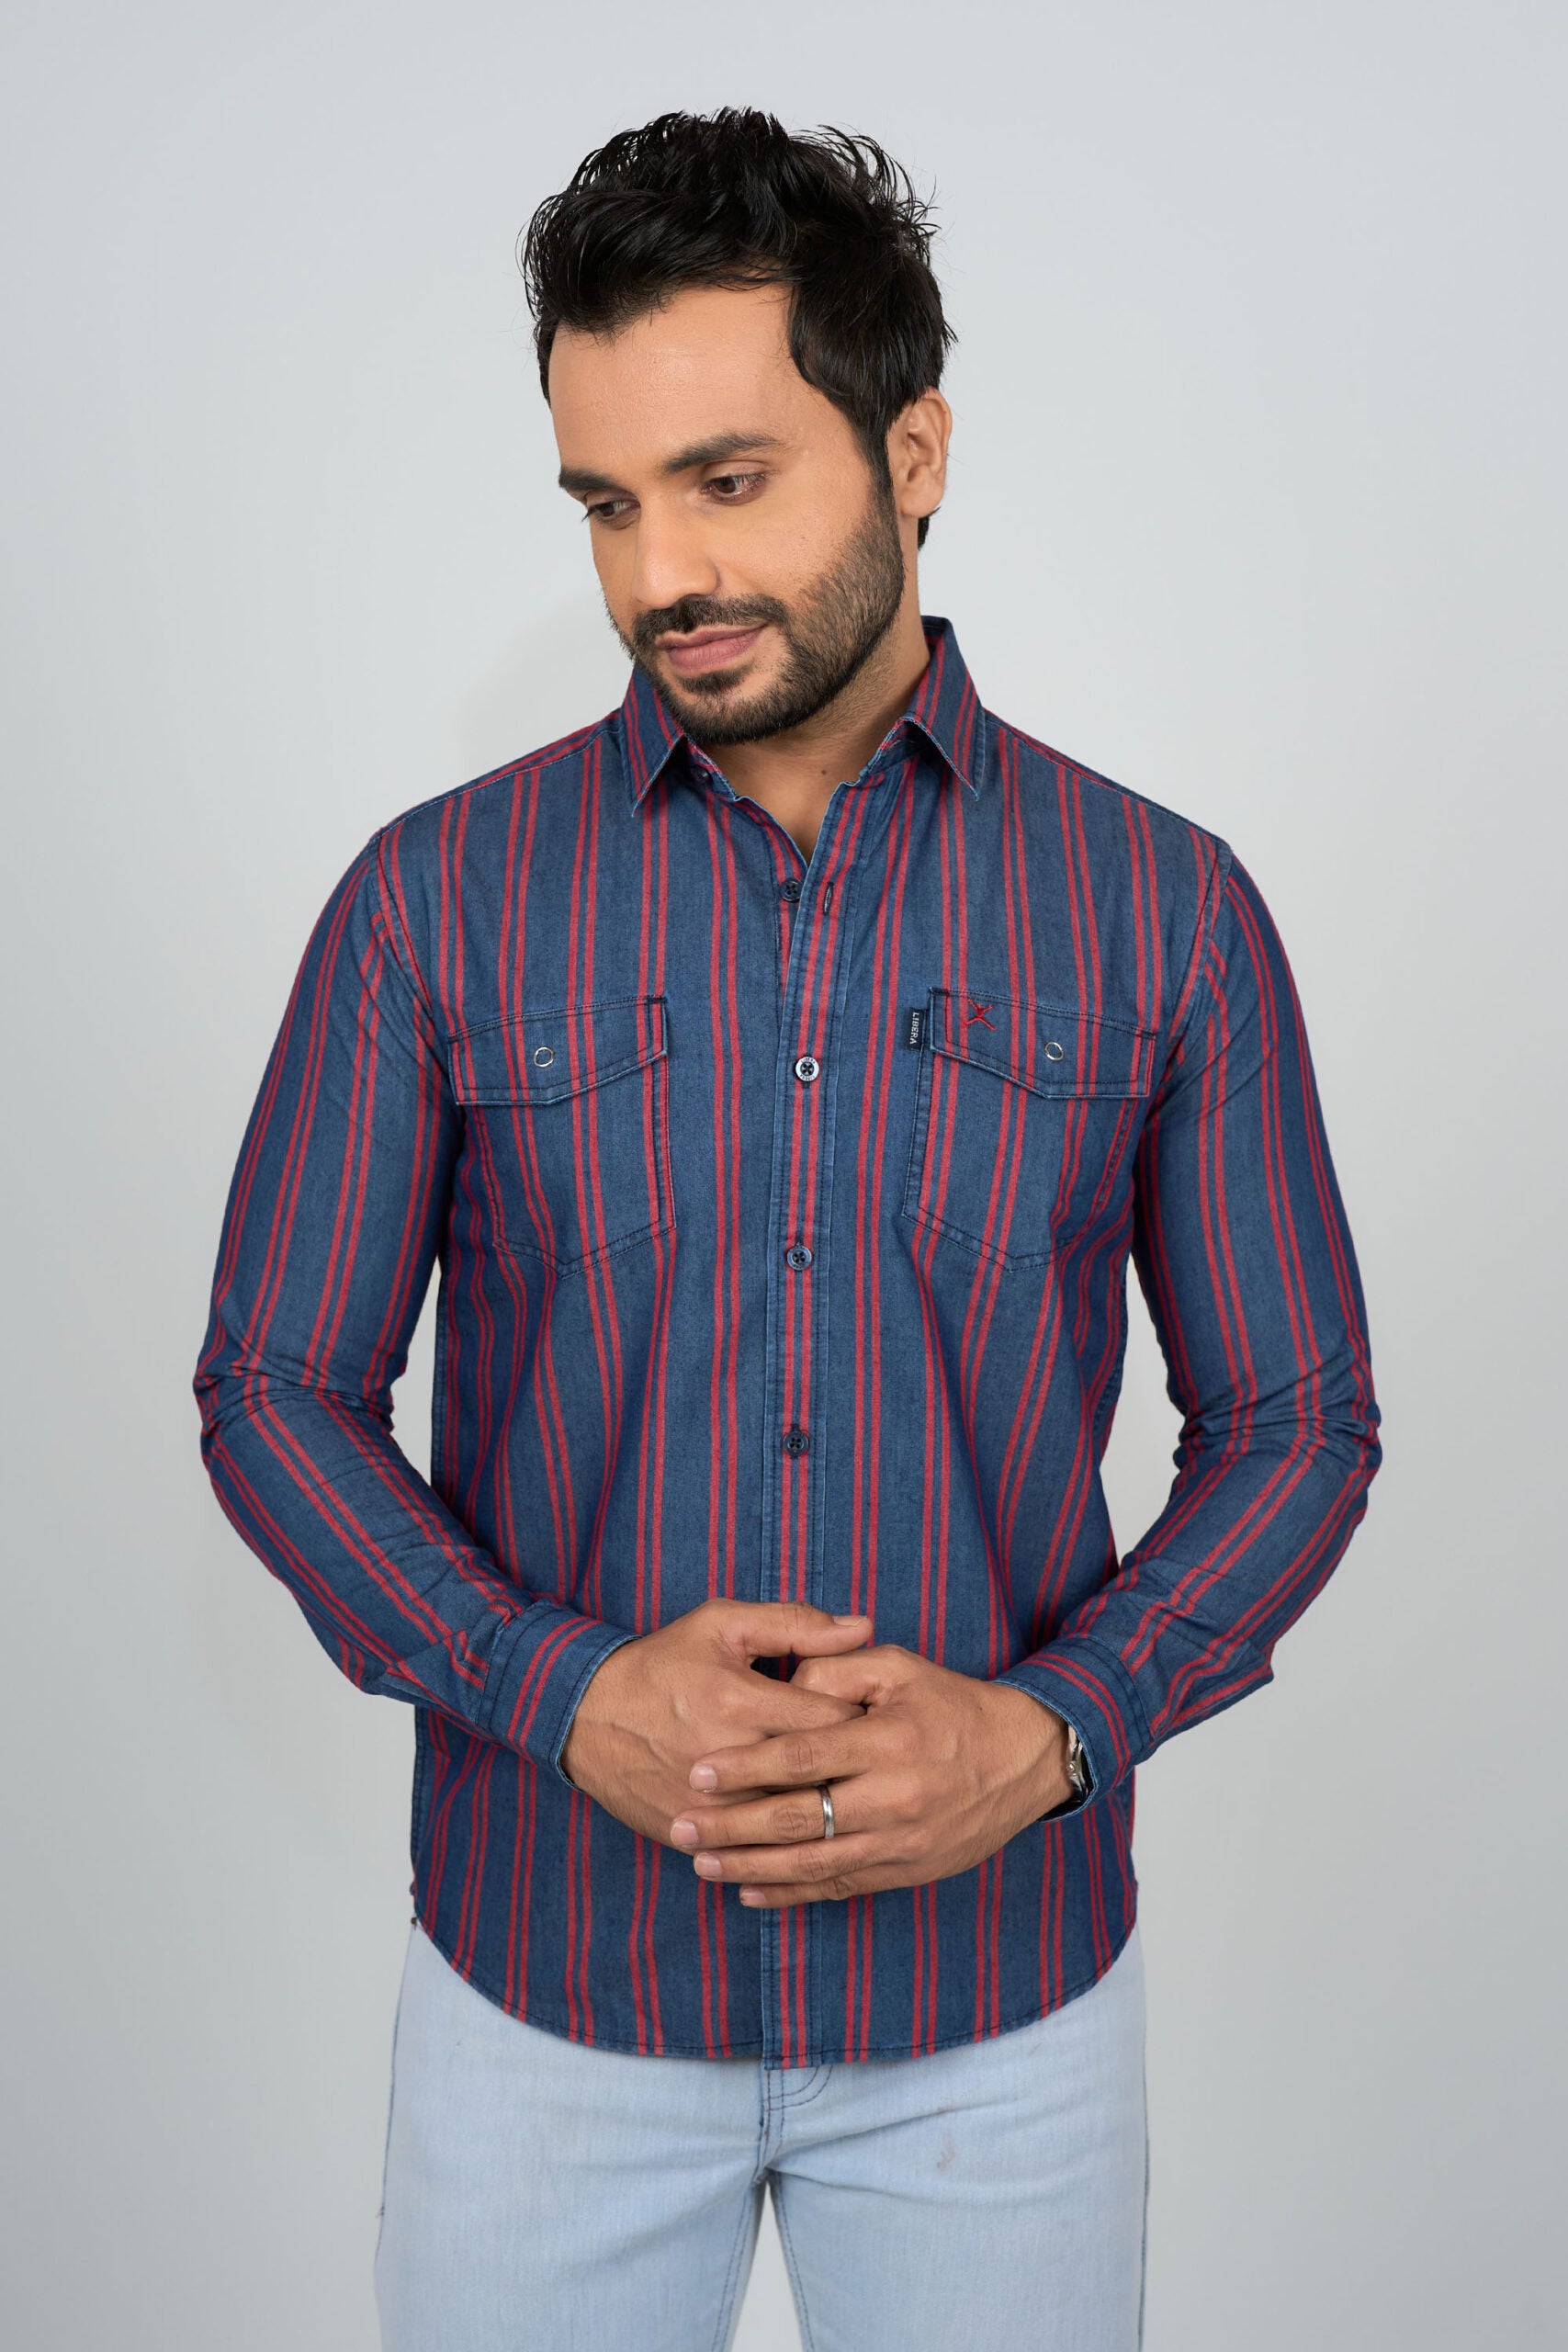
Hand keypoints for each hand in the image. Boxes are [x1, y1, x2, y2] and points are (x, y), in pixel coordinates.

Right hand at [559, 1599, 874, 1845]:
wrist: (585, 1716)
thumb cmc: (663, 1664)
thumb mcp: (722, 1624)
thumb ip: (795, 1623)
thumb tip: (863, 1626)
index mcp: (742, 1701)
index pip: (833, 1721)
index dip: (864, 1721)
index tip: (875, 1719)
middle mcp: (729, 1758)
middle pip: (820, 1778)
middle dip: (853, 1772)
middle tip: (872, 1764)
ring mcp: (710, 1805)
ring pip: (792, 1823)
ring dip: (823, 1813)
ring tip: (846, 1798)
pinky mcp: (692, 1834)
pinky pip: (754, 1851)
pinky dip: (783, 1844)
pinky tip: (806, 1833)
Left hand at [667, 1643, 1073, 1905]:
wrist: (1022, 1760)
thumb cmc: (950, 1705)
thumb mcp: (900, 1666)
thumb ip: (836, 1665)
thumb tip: (783, 1682)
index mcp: (886, 1741)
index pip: (801, 1757)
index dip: (744, 1767)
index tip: (698, 1772)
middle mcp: (893, 1798)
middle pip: (798, 1820)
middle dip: (732, 1828)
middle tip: (682, 1825)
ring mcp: (900, 1842)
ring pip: (812, 1864)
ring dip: (752, 1868)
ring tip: (703, 1863)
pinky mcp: (905, 1871)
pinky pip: (839, 1888)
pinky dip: (792, 1893)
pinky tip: (752, 1891)